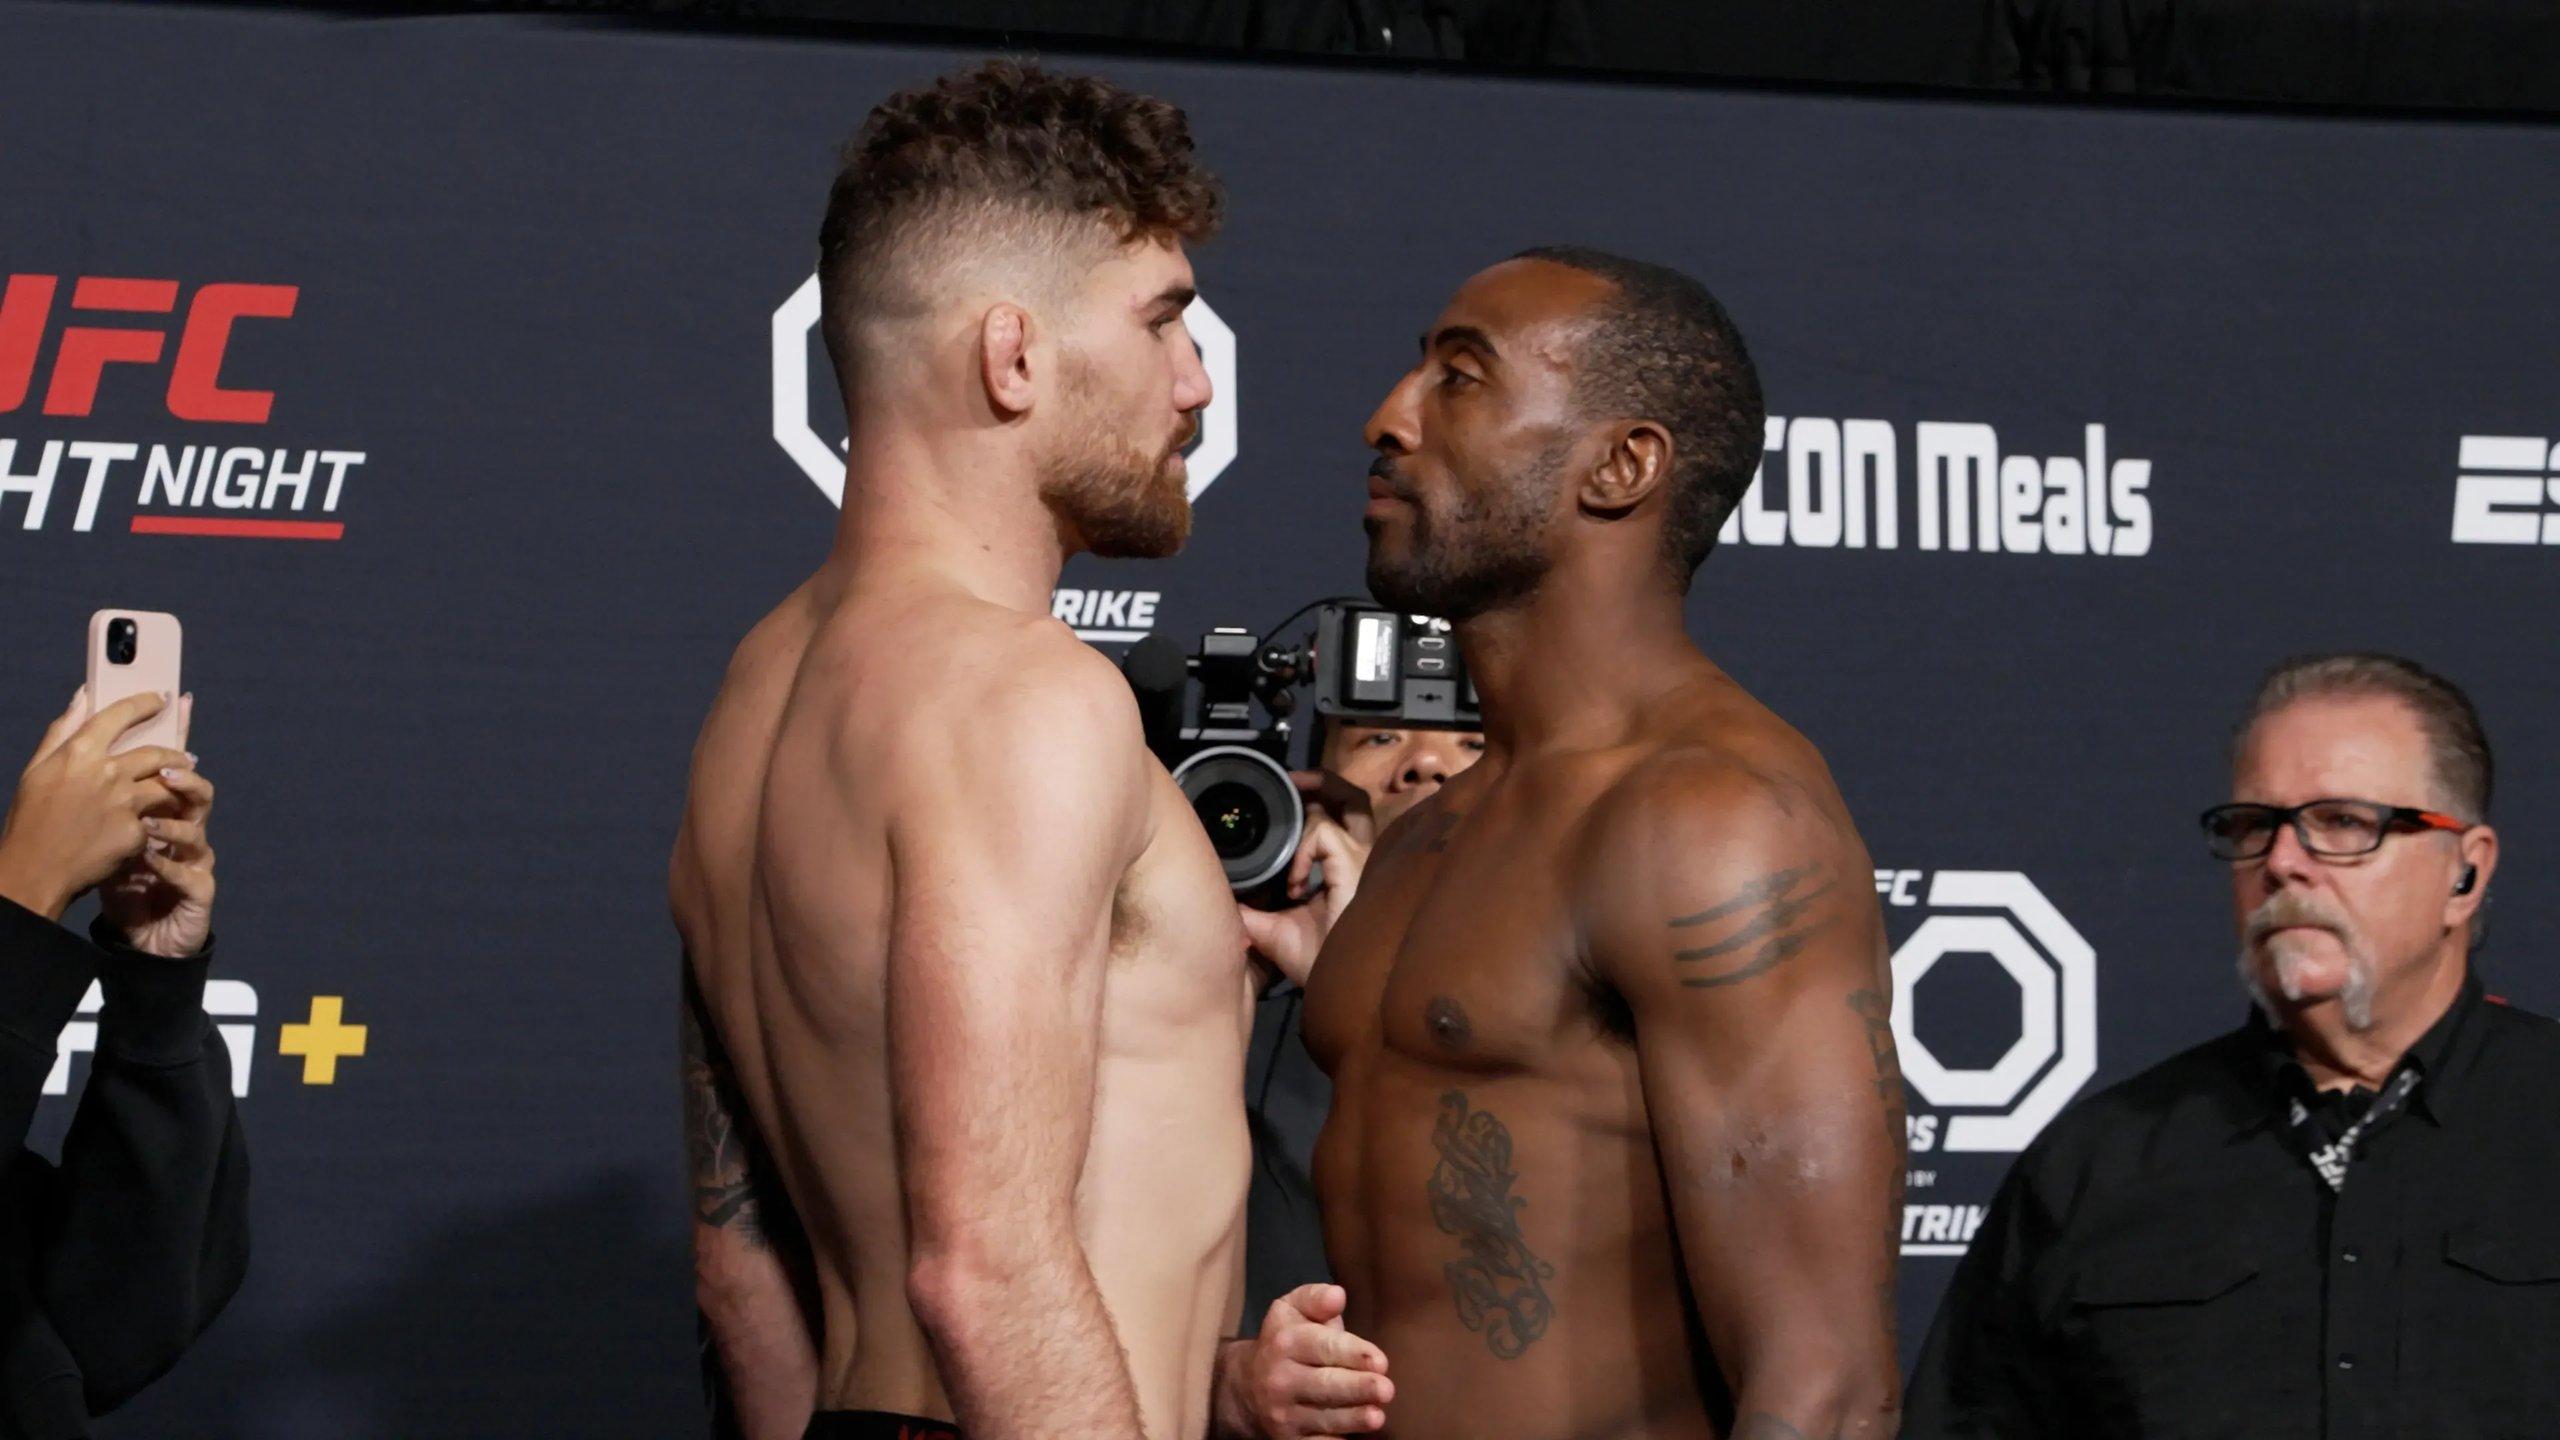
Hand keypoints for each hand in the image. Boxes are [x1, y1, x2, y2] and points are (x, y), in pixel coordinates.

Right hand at [0, 689, 190, 920]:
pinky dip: (155, 821)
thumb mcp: (36, 770)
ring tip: (179, 789)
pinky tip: (154, 826)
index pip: (120, 714)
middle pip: (157, 753)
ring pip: (166, 786)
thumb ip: (62, 730)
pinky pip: (156, 820)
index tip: (161, 698)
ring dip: (176, 787)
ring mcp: (125, 803)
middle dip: (175, 754)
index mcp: (79, 752)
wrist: (34, 870)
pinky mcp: (136, 831)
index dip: (144, 703)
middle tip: (184, 757)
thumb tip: (83, 694)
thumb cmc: (31, 819)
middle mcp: (106, 773)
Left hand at [99, 748, 214, 958]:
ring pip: (197, 836)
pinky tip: (147, 861)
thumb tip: (92, 785)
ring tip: (147, 824)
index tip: (150, 753)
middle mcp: (190, 839)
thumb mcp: (113, 851)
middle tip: (166, 774)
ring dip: (172, 826)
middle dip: (187, 784)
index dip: (170, 768)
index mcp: (172, 823)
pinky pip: (189, 875)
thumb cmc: (129, 891)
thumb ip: (111, 822)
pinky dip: (167, 867)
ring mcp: (198, 865)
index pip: (179, 786)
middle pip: (201, 801)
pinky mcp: (201, 892)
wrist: (145, 939)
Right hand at [1216, 1284, 1391, 1438]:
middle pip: (1324, 1384)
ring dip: (1351, 1419)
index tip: (1380, 1361)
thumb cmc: (1285, 1340)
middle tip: (1386, 1389)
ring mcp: (1284, 1414)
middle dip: (1356, 1387)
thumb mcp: (1291, 1310)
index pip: (1322, 1347)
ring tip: (1377, 1417)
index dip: (1352, 1354)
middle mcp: (1281, 1379)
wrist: (1245, 1387)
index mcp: (1286, 1342)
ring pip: (1322, 1418)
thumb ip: (1315, 1299)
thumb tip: (1338, 1295)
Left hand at [1239, 774, 1375, 985]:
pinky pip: (1324, 833)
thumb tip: (1224, 900)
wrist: (1338, 986)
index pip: (1337, 821)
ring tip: (1296, 787)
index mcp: (1343, 872)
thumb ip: (1254, 913)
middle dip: (1324, 784)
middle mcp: (1359, 860)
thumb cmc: (1318, 964)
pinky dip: (1302, 850)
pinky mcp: (1355, 866)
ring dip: (1321, 789)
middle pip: (1354, 801)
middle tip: (1294, 781)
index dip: (1315, 806)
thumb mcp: (1273, 932)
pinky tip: (1295, 884)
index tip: (1285, 807)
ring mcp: (1362, 861)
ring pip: (1349, 803)